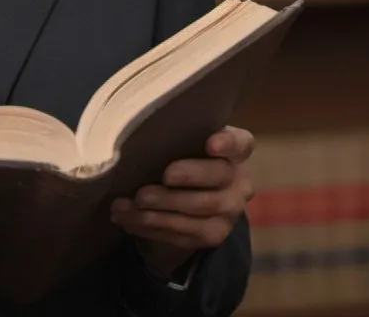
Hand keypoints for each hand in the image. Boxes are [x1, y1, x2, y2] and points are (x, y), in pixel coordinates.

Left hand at [109, 126, 254, 276]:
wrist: (189, 196)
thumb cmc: (183, 156)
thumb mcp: (184, 141)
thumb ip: (177, 136)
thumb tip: (138, 133)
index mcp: (236, 151)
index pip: (240, 143)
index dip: (228, 143)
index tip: (210, 144)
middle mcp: (239, 182)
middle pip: (218, 177)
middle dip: (187, 176)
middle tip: (161, 175)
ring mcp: (229, 212)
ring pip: (197, 210)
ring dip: (159, 208)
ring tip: (127, 203)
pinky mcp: (213, 235)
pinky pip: (183, 233)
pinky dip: (150, 226)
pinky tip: (127, 218)